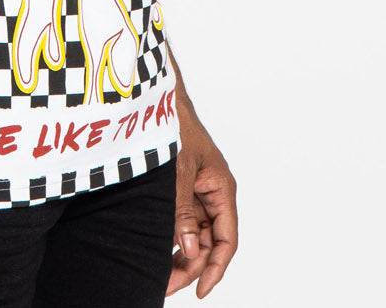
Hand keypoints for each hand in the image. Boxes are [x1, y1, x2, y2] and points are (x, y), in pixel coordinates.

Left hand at [166, 100, 236, 297]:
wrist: (159, 98)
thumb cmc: (175, 126)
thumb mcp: (179, 171)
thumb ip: (183, 211)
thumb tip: (188, 249)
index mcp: (222, 188)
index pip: (226, 240)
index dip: (216, 268)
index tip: (200, 290)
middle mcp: (213, 193)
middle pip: (209, 242)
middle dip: (191, 266)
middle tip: (167, 286)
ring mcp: (197, 191)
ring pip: (194, 234)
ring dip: (180, 255)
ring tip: (160, 276)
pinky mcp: (181, 188)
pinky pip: (182, 220)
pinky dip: (172, 236)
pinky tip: (159, 251)